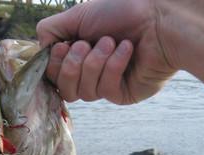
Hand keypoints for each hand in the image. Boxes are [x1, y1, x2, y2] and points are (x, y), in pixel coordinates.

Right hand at [36, 0, 177, 103]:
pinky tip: (126, 49)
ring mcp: (108, 84)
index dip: (54, 65)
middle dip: (72, 66)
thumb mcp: (78, 15)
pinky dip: (114, 66)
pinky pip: (106, 90)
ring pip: (83, 92)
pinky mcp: (124, 94)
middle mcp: (91, 71)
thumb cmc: (124, 11)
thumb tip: (42, 49)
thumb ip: (51, 30)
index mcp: (79, 53)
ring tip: (111, 42)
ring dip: (95, 63)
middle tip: (85, 44)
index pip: (53, 75)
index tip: (63, 46)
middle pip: (65, 89)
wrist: (161, 17)